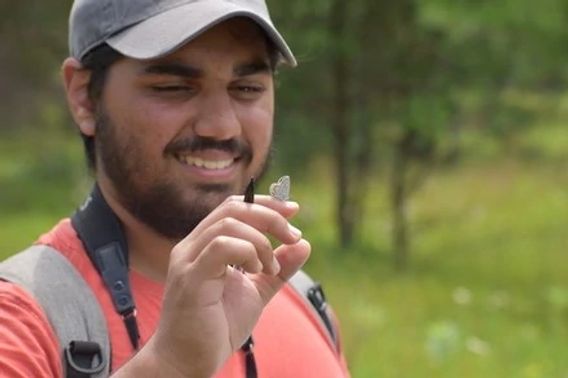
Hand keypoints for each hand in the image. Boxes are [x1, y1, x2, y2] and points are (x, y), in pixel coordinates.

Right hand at [146, 195, 310, 376]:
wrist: (188, 362)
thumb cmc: (217, 327)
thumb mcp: (257, 291)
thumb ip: (279, 269)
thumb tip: (304, 244)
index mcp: (205, 245)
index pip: (234, 207)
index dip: (265, 204)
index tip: (293, 210)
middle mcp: (192, 247)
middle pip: (233, 209)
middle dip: (270, 216)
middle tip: (293, 236)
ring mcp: (188, 260)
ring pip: (228, 224)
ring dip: (260, 241)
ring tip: (270, 268)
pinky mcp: (190, 278)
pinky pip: (220, 247)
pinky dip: (247, 252)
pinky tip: (257, 271)